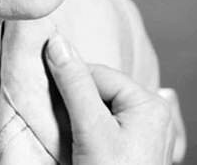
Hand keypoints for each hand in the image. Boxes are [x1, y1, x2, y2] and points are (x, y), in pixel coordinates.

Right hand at [46, 34, 185, 163]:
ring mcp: (146, 137)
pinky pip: (108, 130)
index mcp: (150, 104)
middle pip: (101, 92)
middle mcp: (154, 116)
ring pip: (102, 111)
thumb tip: (57, 43)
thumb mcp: (91, 130)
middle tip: (57, 122)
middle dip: (75, 103)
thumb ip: (74, 85)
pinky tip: (80, 145)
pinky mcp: (135, 153)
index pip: (98, 74)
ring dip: (80, 118)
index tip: (42, 92)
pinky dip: (89, 133)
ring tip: (70, 138)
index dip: (68, 81)